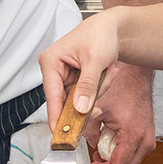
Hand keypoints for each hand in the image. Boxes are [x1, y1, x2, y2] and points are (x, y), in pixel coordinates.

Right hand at [38, 11, 122, 128]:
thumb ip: (88, 85)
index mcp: (50, 61)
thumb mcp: (95, 59)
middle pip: (64, 102)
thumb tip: (80, 108)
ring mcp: (64, 78)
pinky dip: (99, 89)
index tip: (61, 135)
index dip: (56, 117)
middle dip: (86, 100)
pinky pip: (86, 96)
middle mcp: (54, 71)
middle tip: (101, 94)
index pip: (51, 96)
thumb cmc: (100, 34)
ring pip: (78, 101)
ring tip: (108, 72)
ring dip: (96, 92)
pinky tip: (107, 73)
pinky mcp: (75, 82)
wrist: (112, 28)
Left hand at [83, 62, 155, 163]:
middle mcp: (145, 141)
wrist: (136, 76)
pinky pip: (134, 154)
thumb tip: (83, 143)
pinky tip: (110, 140)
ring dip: (114, 161)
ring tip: (101, 146)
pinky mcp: (148, 137)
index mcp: (133, 135)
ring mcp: (149, 140)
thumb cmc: (121, 87)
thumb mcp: (97, 108)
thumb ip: (87, 129)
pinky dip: (120, 153)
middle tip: (95, 159)